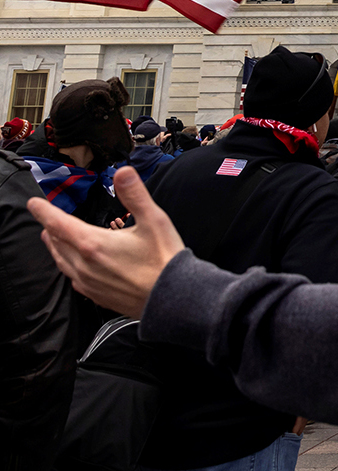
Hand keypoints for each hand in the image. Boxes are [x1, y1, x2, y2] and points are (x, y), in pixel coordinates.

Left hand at [29, 166, 184, 317]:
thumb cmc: (164, 259)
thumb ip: (135, 195)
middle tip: (45, 218)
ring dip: (55, 246)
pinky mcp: (95, 294)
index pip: (58, 223)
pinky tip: (73, 265)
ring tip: (51, 238)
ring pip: (61, 261)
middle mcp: (84, 264)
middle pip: (57, 242)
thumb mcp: (154, 220)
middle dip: (50, 227)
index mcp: (93, 244)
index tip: (34, 204)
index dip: (44, 211)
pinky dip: (66, 264)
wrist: (170, 298)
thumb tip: (123, 172)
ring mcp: (87, 282)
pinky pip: (71, 277)